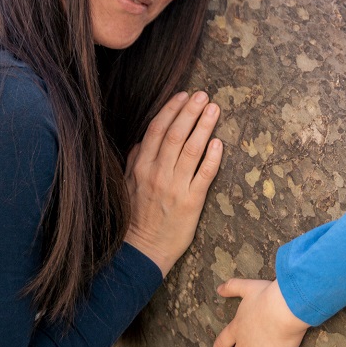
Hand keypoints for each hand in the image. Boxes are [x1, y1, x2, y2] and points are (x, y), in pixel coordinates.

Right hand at [125, 91, 222, 275]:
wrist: (141, 251)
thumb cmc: (135, 218)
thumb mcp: (126, 186)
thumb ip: (134, 162)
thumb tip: (142, 141)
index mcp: (141, 167)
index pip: (156, 130)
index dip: (171, 110)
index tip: (183, 95)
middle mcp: (157, 173)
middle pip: (175, 134)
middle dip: (190, 111)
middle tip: (203, 95)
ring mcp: (175, 187)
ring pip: (191, 150)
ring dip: (204, 127)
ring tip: (214, 110)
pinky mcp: (191, 202)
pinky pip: (204, 175)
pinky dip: (212, 158)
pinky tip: (219, 143)